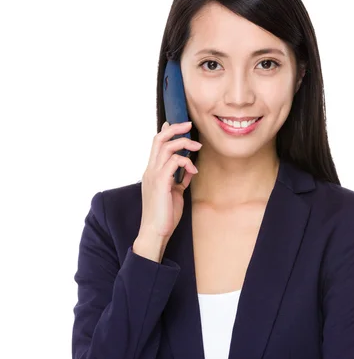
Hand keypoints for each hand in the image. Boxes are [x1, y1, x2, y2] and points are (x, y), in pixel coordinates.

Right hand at [139, 121, 201, 239]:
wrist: (155, 233)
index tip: (181, 125)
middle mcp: (150, 170)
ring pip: (165, 146)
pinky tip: (193, 171)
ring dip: (184, 143)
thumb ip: (180, 179)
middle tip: (190, 125)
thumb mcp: (175, 193)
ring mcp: (153, 175)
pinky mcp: (160, 183)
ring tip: (198, 147)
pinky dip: (185, 162)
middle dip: (175, 128)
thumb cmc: (165, 215)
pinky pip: (173, 162)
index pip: (156, 145)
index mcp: (152, 172)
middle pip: (159, 139)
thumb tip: (189, 170)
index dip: (167, 131)